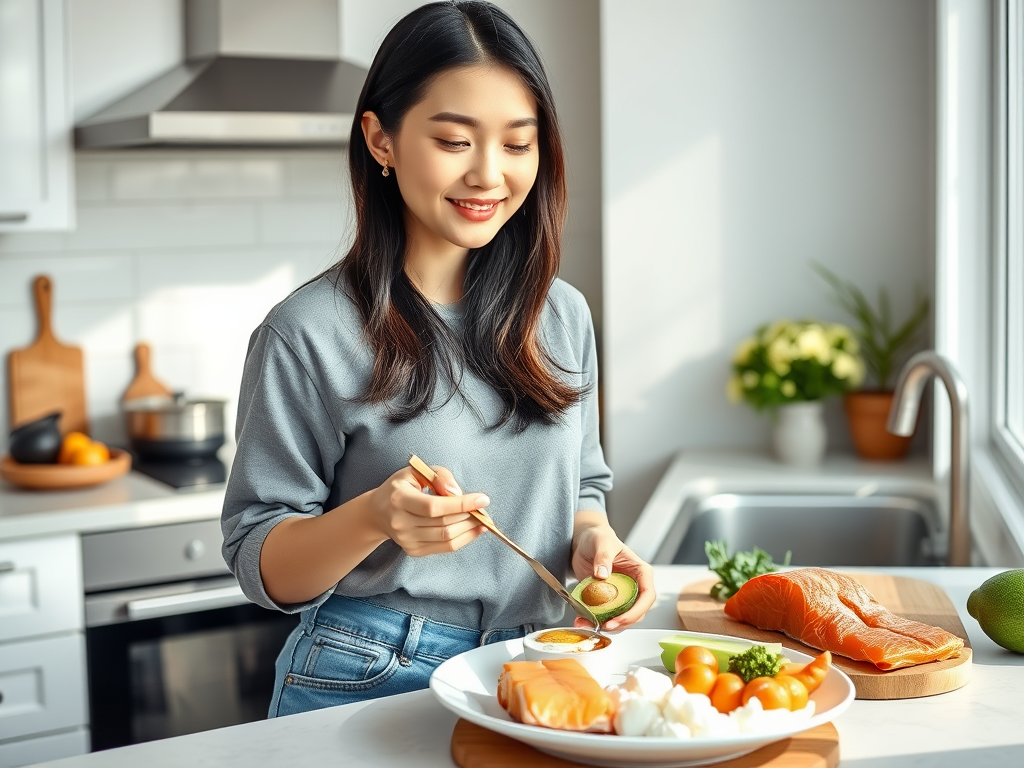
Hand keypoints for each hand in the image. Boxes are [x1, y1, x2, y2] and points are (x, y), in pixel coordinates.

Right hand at [368, 465, 487, 556]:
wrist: (378, 512)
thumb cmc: (400, 488)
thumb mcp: (416, 471)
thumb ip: (439, 476)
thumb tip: (458, 492)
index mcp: (399, 498)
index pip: (433, 506)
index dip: (460, 504)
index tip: (482, 499)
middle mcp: (400, 522)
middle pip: (443, 524)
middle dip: (469, 516)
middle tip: (484, 508)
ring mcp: (406, 540)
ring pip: (446, 538)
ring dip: (469, 528)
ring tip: (482, 519)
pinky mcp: (413, 551)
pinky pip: (444, 548)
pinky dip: (464, 539)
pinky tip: (474, 530)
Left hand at [571, 522, 654, 630]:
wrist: (584, 543)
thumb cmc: (598, 538)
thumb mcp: (601, 542)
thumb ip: (602, 556)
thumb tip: (603, 574)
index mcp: (640, 572)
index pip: (647, 596)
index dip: (636, 612)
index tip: (619, 619)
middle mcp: (634, 586)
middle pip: (637, 613)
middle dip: (621, 623)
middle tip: (603, 626)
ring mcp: (622, 596)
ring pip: (622, 618)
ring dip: (607, 625)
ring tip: (587, 624)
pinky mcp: (608, 601)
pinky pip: (606, 616)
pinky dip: (595, 621)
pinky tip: (583, 620)